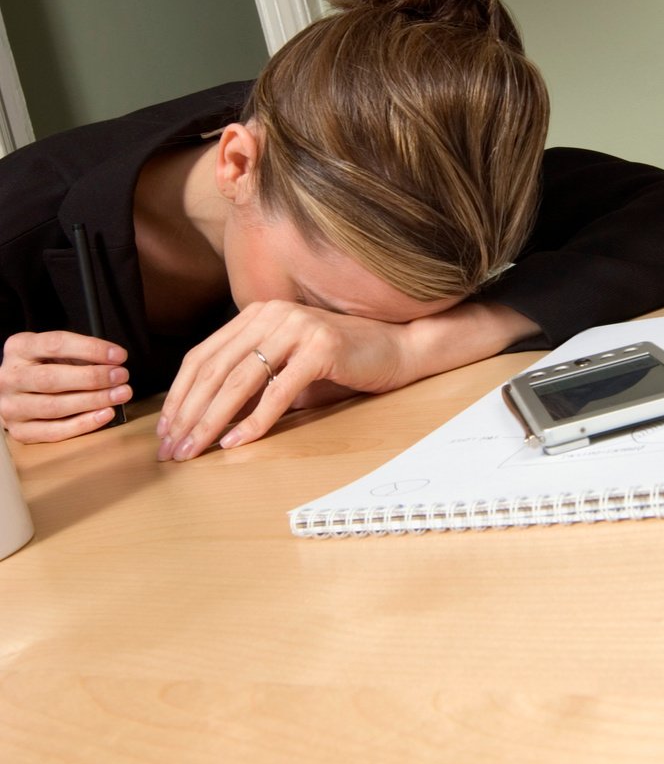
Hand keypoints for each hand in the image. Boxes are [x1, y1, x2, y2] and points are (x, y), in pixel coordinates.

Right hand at [0, 331, 131, 442]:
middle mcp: (10, 377)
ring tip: (120, 395)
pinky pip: (54, 431)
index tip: (118, 355)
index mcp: (19, 348)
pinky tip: (105, 414)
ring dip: (93, 401)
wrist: (13, 391)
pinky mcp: (19, 431)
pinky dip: (83, 424)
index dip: (91, 349)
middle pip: (52, 379)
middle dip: (93, 378)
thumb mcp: (54, 352)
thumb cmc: (42, 367)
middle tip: (121, 376)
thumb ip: (79, 354)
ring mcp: (11, 406)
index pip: (56, 344)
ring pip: (54, 407)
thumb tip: (113, 364)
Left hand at [155, 297, 540, 462]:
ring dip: (212, 420)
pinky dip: (255, 419)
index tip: (166, 432)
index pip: (203, 356)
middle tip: (172, 450)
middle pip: (215, 369)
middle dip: (188, 414)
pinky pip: (279, 389)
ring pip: (240, 379)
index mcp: (257, 313)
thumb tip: (204, 420)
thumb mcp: (286, 367)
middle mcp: (272, 313)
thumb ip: (250, 380)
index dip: (179, 396)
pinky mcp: (322, 347)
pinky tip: (237, 442)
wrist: (397, 350)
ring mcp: (298, 327)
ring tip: (195, 450)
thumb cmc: (340, 363)